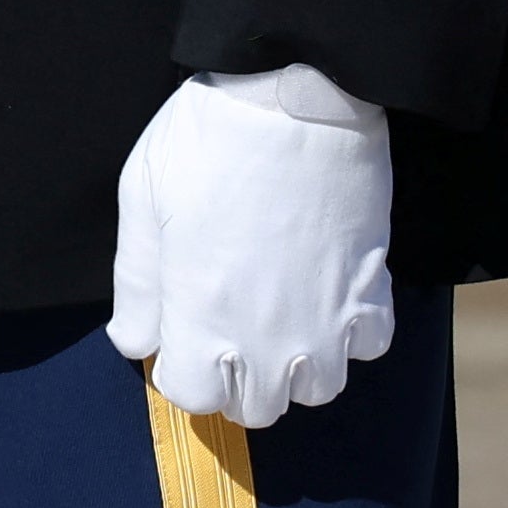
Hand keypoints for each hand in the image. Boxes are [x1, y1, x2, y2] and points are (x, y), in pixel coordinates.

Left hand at [106, 64, 395, 426]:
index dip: (180, 372)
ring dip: (295, 368)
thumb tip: (135, 342)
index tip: (179, 340)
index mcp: (203, 315)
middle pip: (257, 408)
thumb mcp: (143, 204)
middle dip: (234, 381)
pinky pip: (370, 346)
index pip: (193, 397)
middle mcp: (269, 334)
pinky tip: (325, 298)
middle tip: (224, 333)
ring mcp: (327, 317)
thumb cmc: (206, 143)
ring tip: (275, 321)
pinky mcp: (372, 289)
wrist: (294, 99)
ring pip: (318, 389)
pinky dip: (351, 336)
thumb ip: (138, 285)